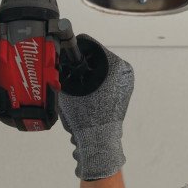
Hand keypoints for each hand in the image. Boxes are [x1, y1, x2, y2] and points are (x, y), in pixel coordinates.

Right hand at [58, 35, 133, 179]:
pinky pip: (104, 84)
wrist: (97, 141)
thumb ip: (67, 69)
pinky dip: (92, 86)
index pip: (92, 46)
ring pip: (100, 72)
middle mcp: (124, 72)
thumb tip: (62, 57)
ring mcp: (125, 85)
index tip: (66, 55)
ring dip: (86, 76)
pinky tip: (82, 96)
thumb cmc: (86, 114)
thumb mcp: (70, 87)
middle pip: (96, 59)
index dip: (76, 50)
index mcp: (116, 64)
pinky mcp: (122, 96)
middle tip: (67, 72)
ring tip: (74, 86)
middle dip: (81, 65)